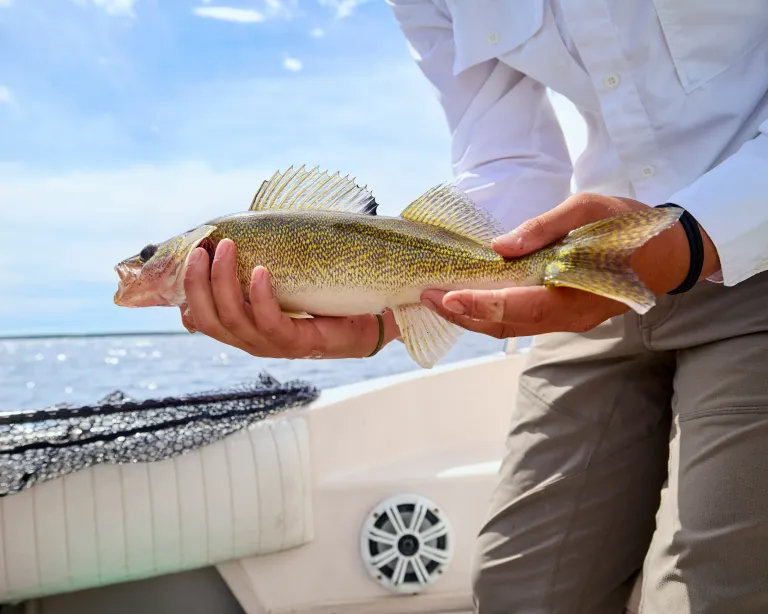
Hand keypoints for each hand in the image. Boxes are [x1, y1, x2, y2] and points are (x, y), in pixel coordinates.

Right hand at [180, 239, 399, 358]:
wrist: (363, 319)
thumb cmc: (318, 295)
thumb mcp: (279, 281)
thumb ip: (252, 267)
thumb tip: (226, 233)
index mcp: (241, 327)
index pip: (199, 316)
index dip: (188, 287)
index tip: (192, 253)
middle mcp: (251, 340)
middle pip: (209, 319)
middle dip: (198, 282)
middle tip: (203, 248)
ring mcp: (272, 345)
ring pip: (234, 320)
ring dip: (225, 281)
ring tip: (228, 248)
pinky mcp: (297, 344)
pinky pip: (270, 322)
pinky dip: (261, 296)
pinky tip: (262, 272)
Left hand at [421, 193, 720, 338]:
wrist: (667, 253)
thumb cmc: (628, 228)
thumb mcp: (589, 209)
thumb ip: (544, 228)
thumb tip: (499, 246)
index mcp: (574, 293)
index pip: (517, 306)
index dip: (478, 305)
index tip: (444, 297)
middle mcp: (566, 317)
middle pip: (505, 325)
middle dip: (463, 314)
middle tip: (425, 297)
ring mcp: (565, 322)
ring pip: (510, 327)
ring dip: (473, 318)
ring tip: (438, 300)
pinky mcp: (563, 317)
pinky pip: (520, 321)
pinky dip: (491, 314)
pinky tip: (471, 300)